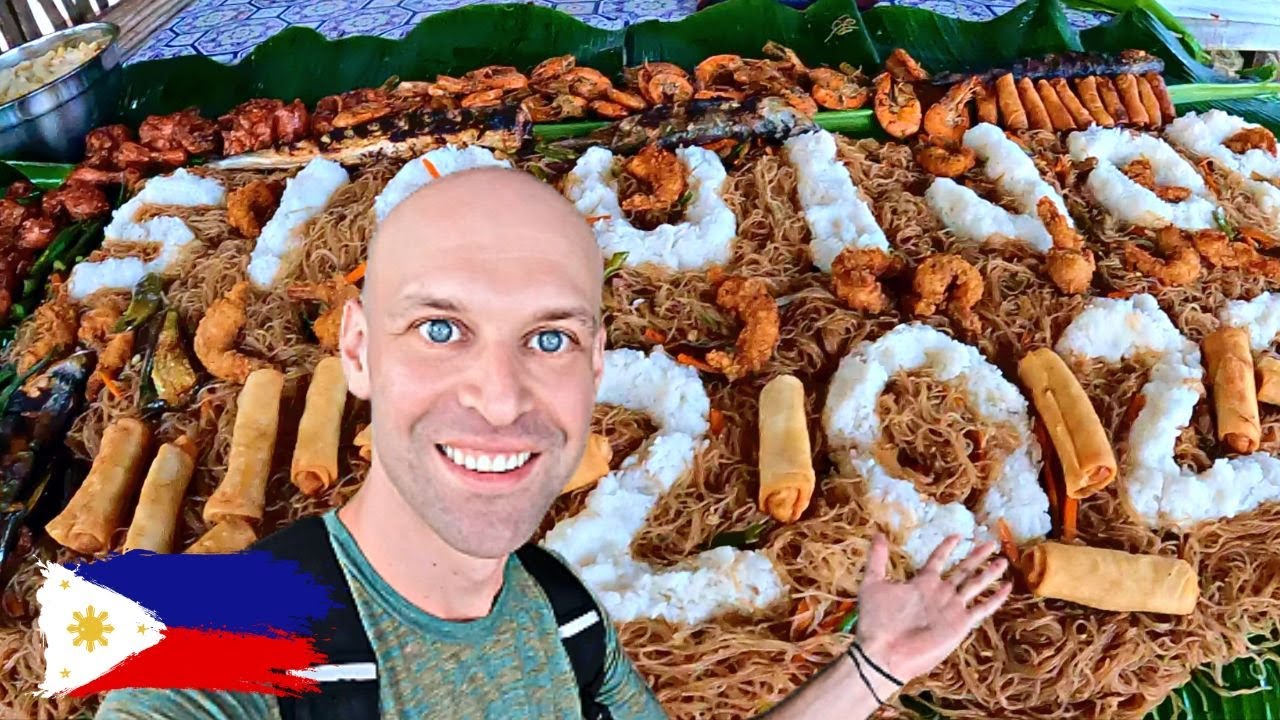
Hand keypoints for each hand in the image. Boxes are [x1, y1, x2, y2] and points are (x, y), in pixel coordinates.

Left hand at [853, 534, 1011, 683]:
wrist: (885, 652)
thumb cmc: (876, 619)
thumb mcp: (873, 583)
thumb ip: (877, 558)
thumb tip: (878, 534)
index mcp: (922, 582)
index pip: (938, 560)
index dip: (947, 547)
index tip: (958, 535)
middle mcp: (940, 593)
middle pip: (963, 569)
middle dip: (976, 556)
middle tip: (991, 543)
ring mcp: (952, 608)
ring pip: (975, 585)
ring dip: (989, 573)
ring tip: (1003, 561)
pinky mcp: (960, 623)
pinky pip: (982, 608)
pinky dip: (995, 598)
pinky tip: (1007, 588)